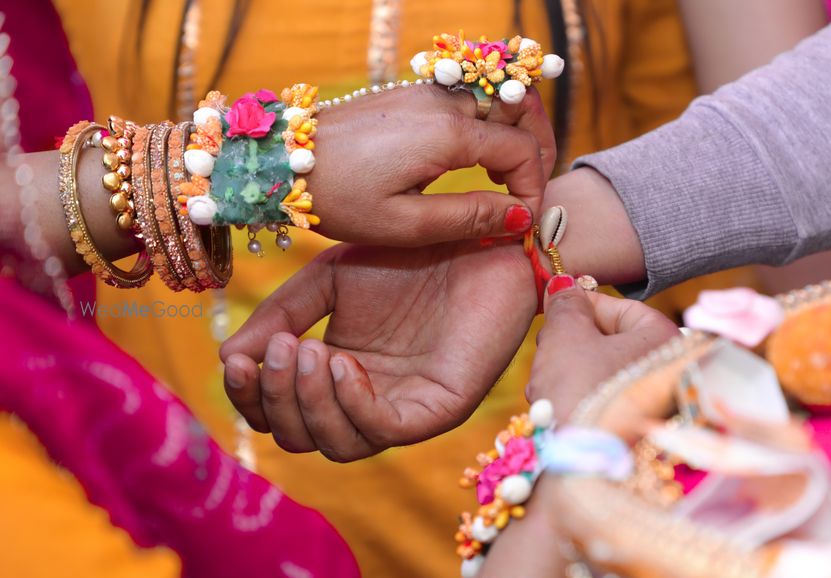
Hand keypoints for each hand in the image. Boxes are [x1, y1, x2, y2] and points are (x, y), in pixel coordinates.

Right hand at [219, 241, 535, 460]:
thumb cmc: (410, 253)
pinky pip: (383, 430)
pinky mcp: (438, 409)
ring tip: (308, 350)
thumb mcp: (330, 278)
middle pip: (299, 436)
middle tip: (280, 348)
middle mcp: (365, 399)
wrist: (480, 239)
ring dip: (309, 403)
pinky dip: (352, 403)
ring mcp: (401, 408)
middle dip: (277, 399)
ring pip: (337, 445)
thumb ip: (281, 314)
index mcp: (335, 371)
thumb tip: (228, 359)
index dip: (250, 396)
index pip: (278, 411)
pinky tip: (342, 362)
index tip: (236, 362)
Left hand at [310, 85, 555, 244]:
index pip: (522, 152)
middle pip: (521, 107)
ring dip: (515, 132)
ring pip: (498, 97)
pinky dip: (488, 125)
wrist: (282, 162)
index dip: (534, 188)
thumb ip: (469, 218)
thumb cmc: (338, 198)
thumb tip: (519, 217)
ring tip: (506, 177)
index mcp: (447, 135)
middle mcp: (442, 103)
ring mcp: (425, 92)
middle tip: (530, 189)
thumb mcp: (405, 224)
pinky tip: (475, 161)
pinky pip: (468, 97)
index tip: (523, 221)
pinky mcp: (410, 94)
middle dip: (539, 147)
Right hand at [528, 275, 679, 421]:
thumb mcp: (564, 335)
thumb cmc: (578, 391)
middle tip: (547, 355)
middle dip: (571, 347)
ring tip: (546, 389)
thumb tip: (564, 284)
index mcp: (664, 339)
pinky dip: (580, 402)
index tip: (552, 312)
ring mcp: (656, 406)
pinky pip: (605, 403)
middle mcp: (670, 372)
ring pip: (603, 374)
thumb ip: (565, 304)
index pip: (621, 308)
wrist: (583, 468)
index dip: (581, 306)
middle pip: (611, 343)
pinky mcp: (637, 433)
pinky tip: (558, 412)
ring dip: (569, 376)